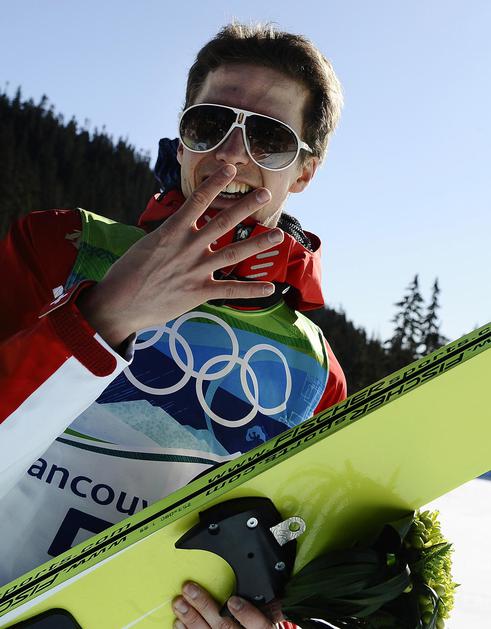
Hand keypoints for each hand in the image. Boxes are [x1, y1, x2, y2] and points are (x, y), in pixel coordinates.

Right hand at [77, 164, 283, 347]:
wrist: (118, 305)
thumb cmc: (126, 274)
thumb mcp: (146, 246)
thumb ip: (169, 237)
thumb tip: (180, 229)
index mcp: (171, 232)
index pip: (197, 201)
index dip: (216, 184)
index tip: (230, 169)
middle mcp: (187, 248)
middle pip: (223, 223)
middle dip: (246, 207)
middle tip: (266, 195)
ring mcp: (195, 271)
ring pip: (233, 254)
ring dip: (257, 243)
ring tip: (278, 235)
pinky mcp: (198, 293)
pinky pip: (229, 290)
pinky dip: (250, 290)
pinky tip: (270, 288)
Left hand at [172, 582, 283, 627]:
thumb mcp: (271, 617)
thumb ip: (273, 608)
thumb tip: (276, 590)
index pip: (260, 626)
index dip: (246, 614)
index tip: (233, 601)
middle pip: (226, 628)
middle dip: (206, 608)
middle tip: (190, 590)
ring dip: (192, 620)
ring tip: (179, 603)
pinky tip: (178, 623)